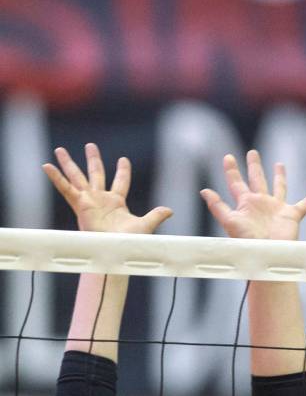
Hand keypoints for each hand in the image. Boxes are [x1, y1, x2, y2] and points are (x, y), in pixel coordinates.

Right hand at [43, 143, 171, 233]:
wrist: (115, 250)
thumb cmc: (129, 242)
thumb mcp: (145, 225)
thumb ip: (156, 215)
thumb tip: (170, 210)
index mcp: (117, 202)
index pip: (121, 182)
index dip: (122, 171)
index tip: (123, 159)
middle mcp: (101, 199)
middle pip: (96, 173)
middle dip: (93, 159)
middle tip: (90, 145)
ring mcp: (89, 201)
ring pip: (77, 177)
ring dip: (69, 163)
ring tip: (60, 149)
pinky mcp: (80, 205)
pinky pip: (66, 189)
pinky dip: (56, 178)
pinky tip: (46, 166)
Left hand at [201, 149, 305, 240]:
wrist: (268, 255)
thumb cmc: (248, 242)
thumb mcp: (230, 222)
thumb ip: (218, 206)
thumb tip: (204, 191)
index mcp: (246, 204)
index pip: (237, 183)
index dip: (232, 170)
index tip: (228, 157)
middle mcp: (261, 204)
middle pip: (257, 179)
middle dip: (254, 166)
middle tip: (252, 153)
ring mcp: (277, 209)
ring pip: (279, 187)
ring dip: (279, 176)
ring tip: (279, 164)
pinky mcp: (291, 215)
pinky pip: (305, 204)